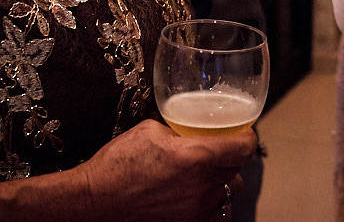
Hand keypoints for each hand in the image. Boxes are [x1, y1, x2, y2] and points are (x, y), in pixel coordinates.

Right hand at [80, 120, 256, 221]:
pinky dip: (211, 202)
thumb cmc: (118, 164)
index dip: (247, 136)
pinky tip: (198, 193)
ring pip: (228, 192)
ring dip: (222, 180)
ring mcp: (196, 209)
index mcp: (197, 156)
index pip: (244, 147)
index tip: (243, 132)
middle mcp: (202, 185)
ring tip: (205, 172)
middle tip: (220, 147)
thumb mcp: (151, 130)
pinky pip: (214, 212)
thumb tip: (191, 130)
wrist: (96, 200)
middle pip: (237, 168)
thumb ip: (180, 130)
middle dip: (232, 156)